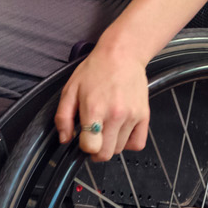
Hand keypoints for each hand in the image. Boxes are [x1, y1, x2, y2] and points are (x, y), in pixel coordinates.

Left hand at [53, 40, 150, 162]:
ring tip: (106, 128)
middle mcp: (115, 115)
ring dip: (110, 144)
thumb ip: (63, 117)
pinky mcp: (144, 116)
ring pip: (119, 149)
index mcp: (94, 108)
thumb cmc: (96, 69)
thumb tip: (64, 139)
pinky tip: (120, 132)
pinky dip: (128, 143)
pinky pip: (137, 144)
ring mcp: (132, 116)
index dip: (83, 147)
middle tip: (92, 138)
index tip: (82, 139)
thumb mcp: (70, 89)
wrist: (122, 54)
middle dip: (95, 150)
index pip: (90, 147)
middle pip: (105, 153)